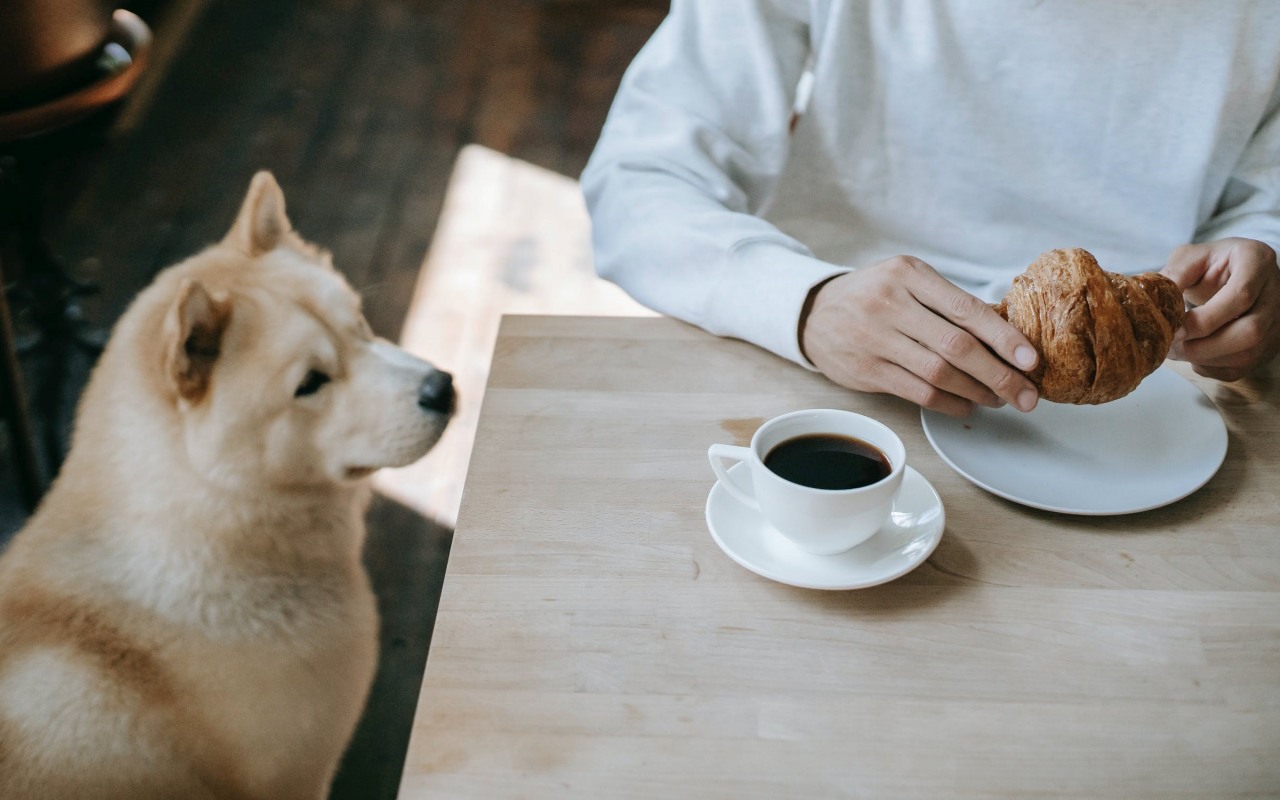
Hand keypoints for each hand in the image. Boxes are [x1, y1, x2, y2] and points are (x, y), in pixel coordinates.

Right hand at [800, 256, 1040, 416]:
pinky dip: (949, 403)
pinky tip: (966, 406)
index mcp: (909, 274)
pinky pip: (918, 392)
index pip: (967, 309)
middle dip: (1000, 375)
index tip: (1031, 360)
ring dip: (977, 392)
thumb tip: (1006, 336)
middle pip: (957, 347)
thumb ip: (947, 302)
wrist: (814, 313)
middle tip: (1027, 395)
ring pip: (940, 373)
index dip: (1004, 338)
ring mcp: (875, 338)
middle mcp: (890, 303)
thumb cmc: (872, 296)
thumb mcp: (906, 280)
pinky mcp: (866, 369)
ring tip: (1000, 399)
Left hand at [1161, 238, 1279, 380]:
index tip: (1174, 329)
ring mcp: (1275, 322)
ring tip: (1174, 350)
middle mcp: (1276, 293)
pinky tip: (1192, 355)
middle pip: (1250, 331)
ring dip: (1204, 358)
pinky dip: (1210, 368)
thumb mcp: (1190, 257)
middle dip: (1203, 345)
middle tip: (1170, 345)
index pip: (1240, 296)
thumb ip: (1174, 275)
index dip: (1205, 319)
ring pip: (1247, 353)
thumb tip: (1153, 302)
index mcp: (1257, 262)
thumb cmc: (1210, 264)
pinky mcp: (1267, 345)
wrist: (1233, 274)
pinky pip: (1241, 368)